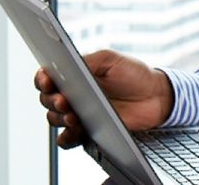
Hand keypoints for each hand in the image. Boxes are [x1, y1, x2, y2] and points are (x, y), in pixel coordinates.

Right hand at [34, 49, 174, 148]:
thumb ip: (88, 60)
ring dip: (59, 118)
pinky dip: (66, 138)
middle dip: (51, 100)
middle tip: (64, 100)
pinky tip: (73, 133)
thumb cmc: (134, 74)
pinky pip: (68, 139)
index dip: (42, 79)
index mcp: (73, 74)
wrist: (156, 97)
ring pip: (55, 119)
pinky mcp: (88, 132)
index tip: (47, 80)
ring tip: (74, 116)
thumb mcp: (110, 59)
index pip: (47, 77)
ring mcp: (79, 114)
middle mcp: (72, 95)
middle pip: (47, 100)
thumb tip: (67, 63)